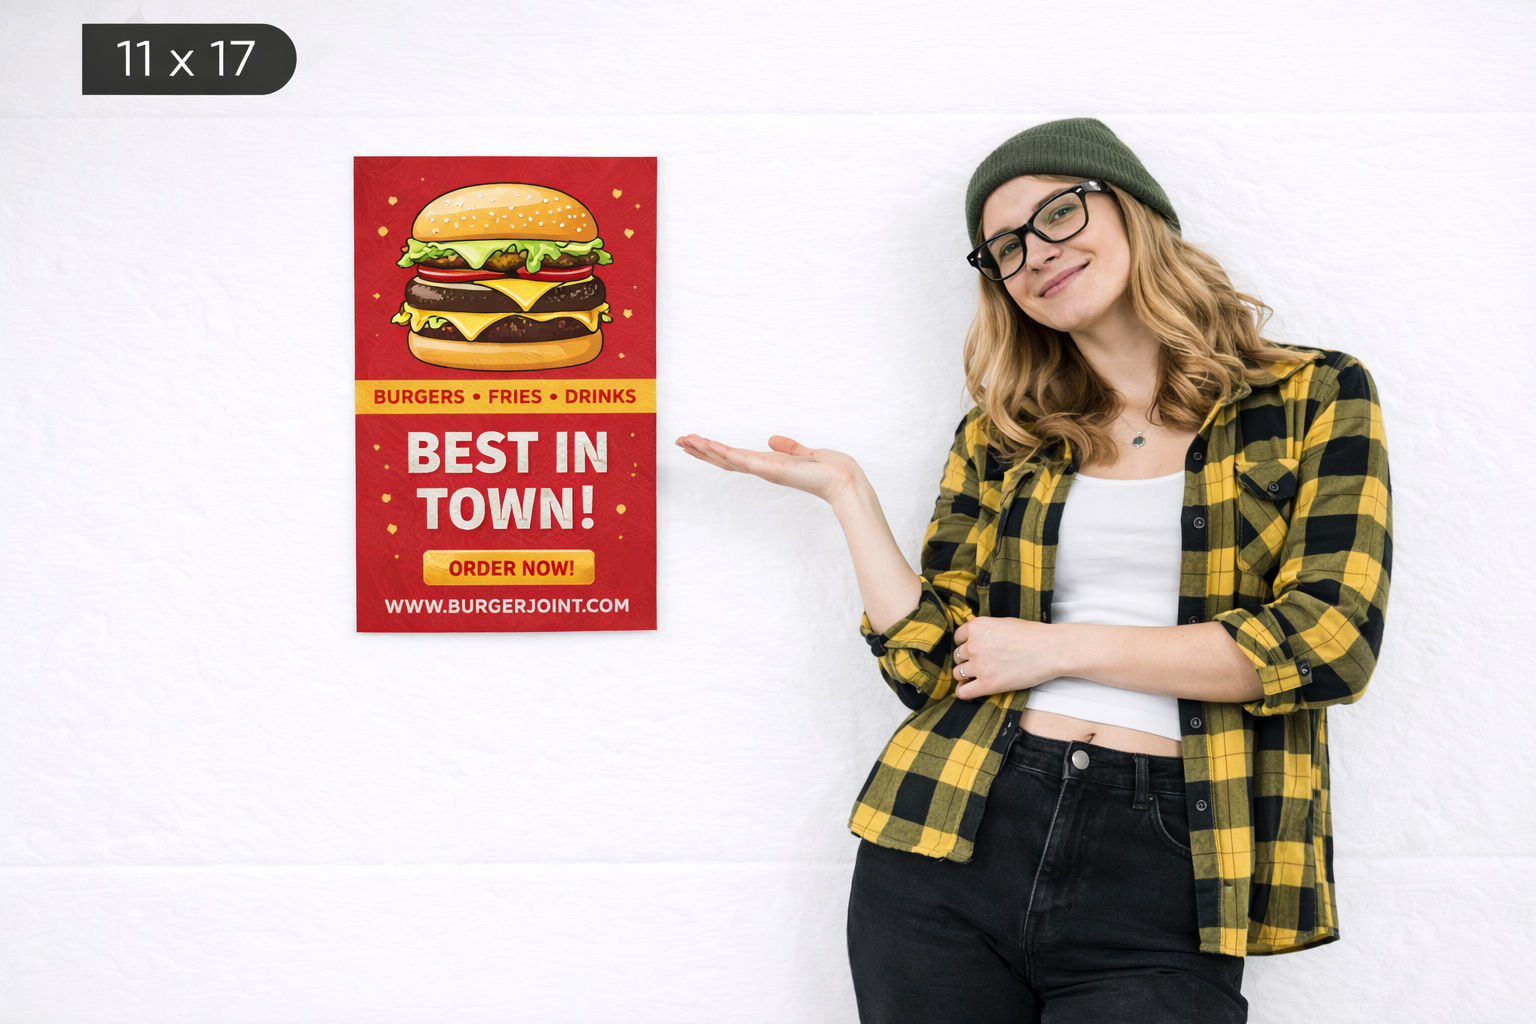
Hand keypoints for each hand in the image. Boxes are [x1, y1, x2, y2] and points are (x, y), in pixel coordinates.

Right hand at [675, 434, 862, 504]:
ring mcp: (764, 470)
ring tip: (684, 440)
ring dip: (704, 449)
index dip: (717, 451)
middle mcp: (763, 470)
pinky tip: (705, 443)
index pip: (737, 458)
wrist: (844, 482)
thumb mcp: (806, 454)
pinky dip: (720, 451)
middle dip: (702, 451)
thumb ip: (790, 448)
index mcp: (770, 466)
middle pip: (725, 460)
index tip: (700, 443)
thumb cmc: (832, 471)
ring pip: (726, 459)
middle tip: (681, 441)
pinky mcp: (768, 468)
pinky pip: (738, 458)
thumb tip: (773, 440)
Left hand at [952, 617, 1062, 699]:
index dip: (965, 644)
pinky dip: (964, 692)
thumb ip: (984, 629)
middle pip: (957, 656)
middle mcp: (973, 645)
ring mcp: (979, 665)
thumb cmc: (1031, 635)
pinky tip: (971, 690)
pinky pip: (963, 692)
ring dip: (966, 675)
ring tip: (980, 676)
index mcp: (976, 627)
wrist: (1050, 650)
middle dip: (966, 659)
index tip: (974, 649)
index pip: (958, 638)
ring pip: (958, 673)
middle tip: (982, 663)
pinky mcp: (987, 684)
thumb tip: (971, 635)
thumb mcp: (1002, 622)